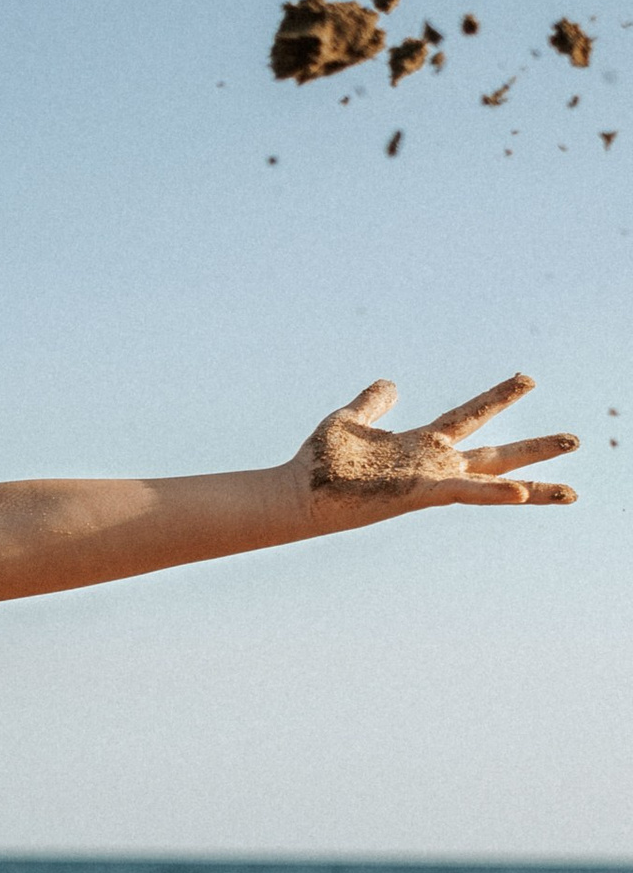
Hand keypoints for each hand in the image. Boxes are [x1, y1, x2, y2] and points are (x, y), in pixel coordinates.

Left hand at [297, 373, 576, 526]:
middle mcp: (432, 465)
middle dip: (534, 449)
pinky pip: (464, 493)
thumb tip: (391, 384)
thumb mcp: (350, 420)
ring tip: (571, 490)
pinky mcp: (420, 494)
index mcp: (420, 445)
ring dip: (531, 481)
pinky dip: (494, 493)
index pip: (469, 416)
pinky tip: (524, 493)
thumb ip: (373, 403)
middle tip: (575, 439)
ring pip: (492, 480)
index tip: (529, 378)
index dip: (498, 397)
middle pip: (495, 453)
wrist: (298, 492)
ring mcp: (430, 481)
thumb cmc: (320, 462)